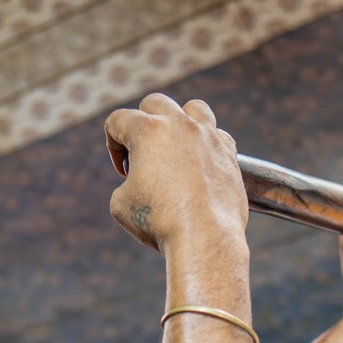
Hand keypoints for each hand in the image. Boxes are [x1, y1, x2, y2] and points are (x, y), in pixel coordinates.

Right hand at [105, 94, 246, 252]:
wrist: (205, 239)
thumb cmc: (159, 222)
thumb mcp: (120, 204)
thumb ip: (127, 181)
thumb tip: (143, 180)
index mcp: (147, 131)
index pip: (118, 120)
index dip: (113, 147)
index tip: (123, 173)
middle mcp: (180, 125)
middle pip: (155, 103)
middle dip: (143, 125)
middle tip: (145, 156)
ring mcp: (208, 137)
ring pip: (194, 108)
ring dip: (181, 121)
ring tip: (177, 146)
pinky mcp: (229, 154)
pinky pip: (218, 135)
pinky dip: (207, 145)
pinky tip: (201, 164)